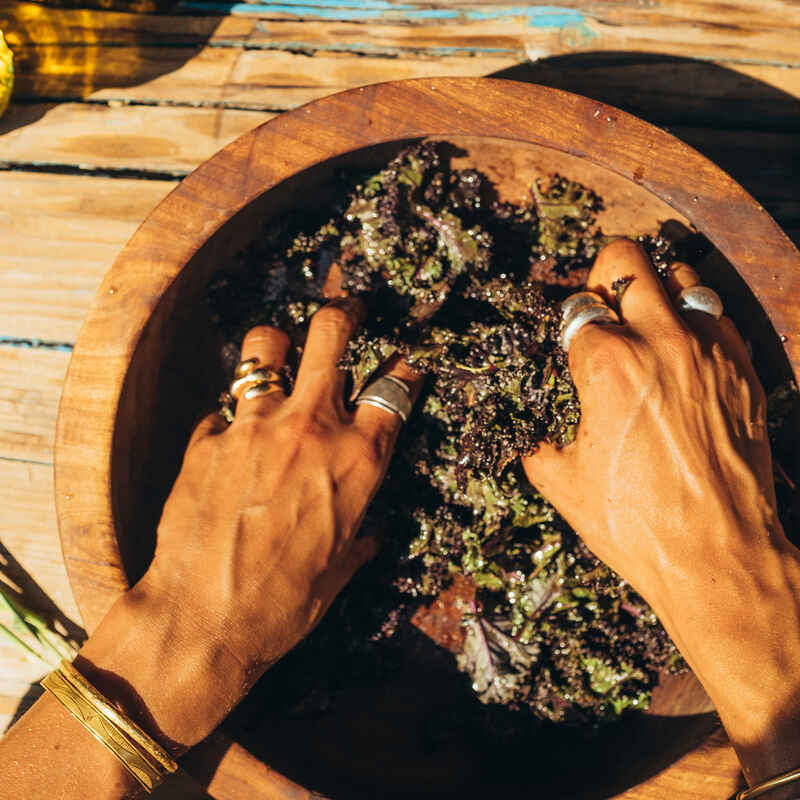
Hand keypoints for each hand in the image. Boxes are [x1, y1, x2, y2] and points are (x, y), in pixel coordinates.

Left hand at [78, 298, 420, 749]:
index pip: (394, 389)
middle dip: (344, 317)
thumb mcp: (339, 571)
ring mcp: (254, 425)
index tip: (402, 365)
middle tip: (346, 314)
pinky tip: (229, 439)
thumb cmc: (284, 606)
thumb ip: (358, 538)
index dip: (402, 370)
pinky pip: (223, 407)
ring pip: (267, 347)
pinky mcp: (207, 438)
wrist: (202, 621)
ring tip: (275, 355)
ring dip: (276, 346)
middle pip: (333, 336)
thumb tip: (368, 534)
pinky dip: (231, 416)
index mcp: (356, 460)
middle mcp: (310, 428)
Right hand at [523, 239, 799, 789]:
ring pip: (681, 275)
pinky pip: (718, 315)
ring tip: (647, 317)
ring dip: (656, 288)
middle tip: (603, 300)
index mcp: (606, 366)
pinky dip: (696, 318)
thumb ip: (537, 442)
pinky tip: (684, 348)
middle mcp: (659, 342)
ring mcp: (708, 351)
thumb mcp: (561, 483)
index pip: (577, 308)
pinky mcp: (742, 368)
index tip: (570, 339)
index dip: (568, 323)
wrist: (717, 555)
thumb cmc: (635, 523)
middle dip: (606, 272)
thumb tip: (529, 432)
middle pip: (628, 259)